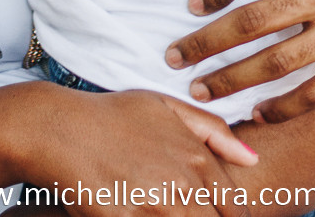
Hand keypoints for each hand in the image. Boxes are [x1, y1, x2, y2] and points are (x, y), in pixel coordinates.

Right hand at [16, 87, 253, 216]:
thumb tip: (253, 158)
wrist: (61, 131)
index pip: (235, 209)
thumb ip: (213, 132)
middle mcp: (183, 188)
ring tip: (157, 205)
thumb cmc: (114, 118)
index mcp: (197, 159)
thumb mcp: (165, 108)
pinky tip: (142, 211)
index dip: (229, 216)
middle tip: (178, 206)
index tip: (214, 212)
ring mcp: (156, 210)